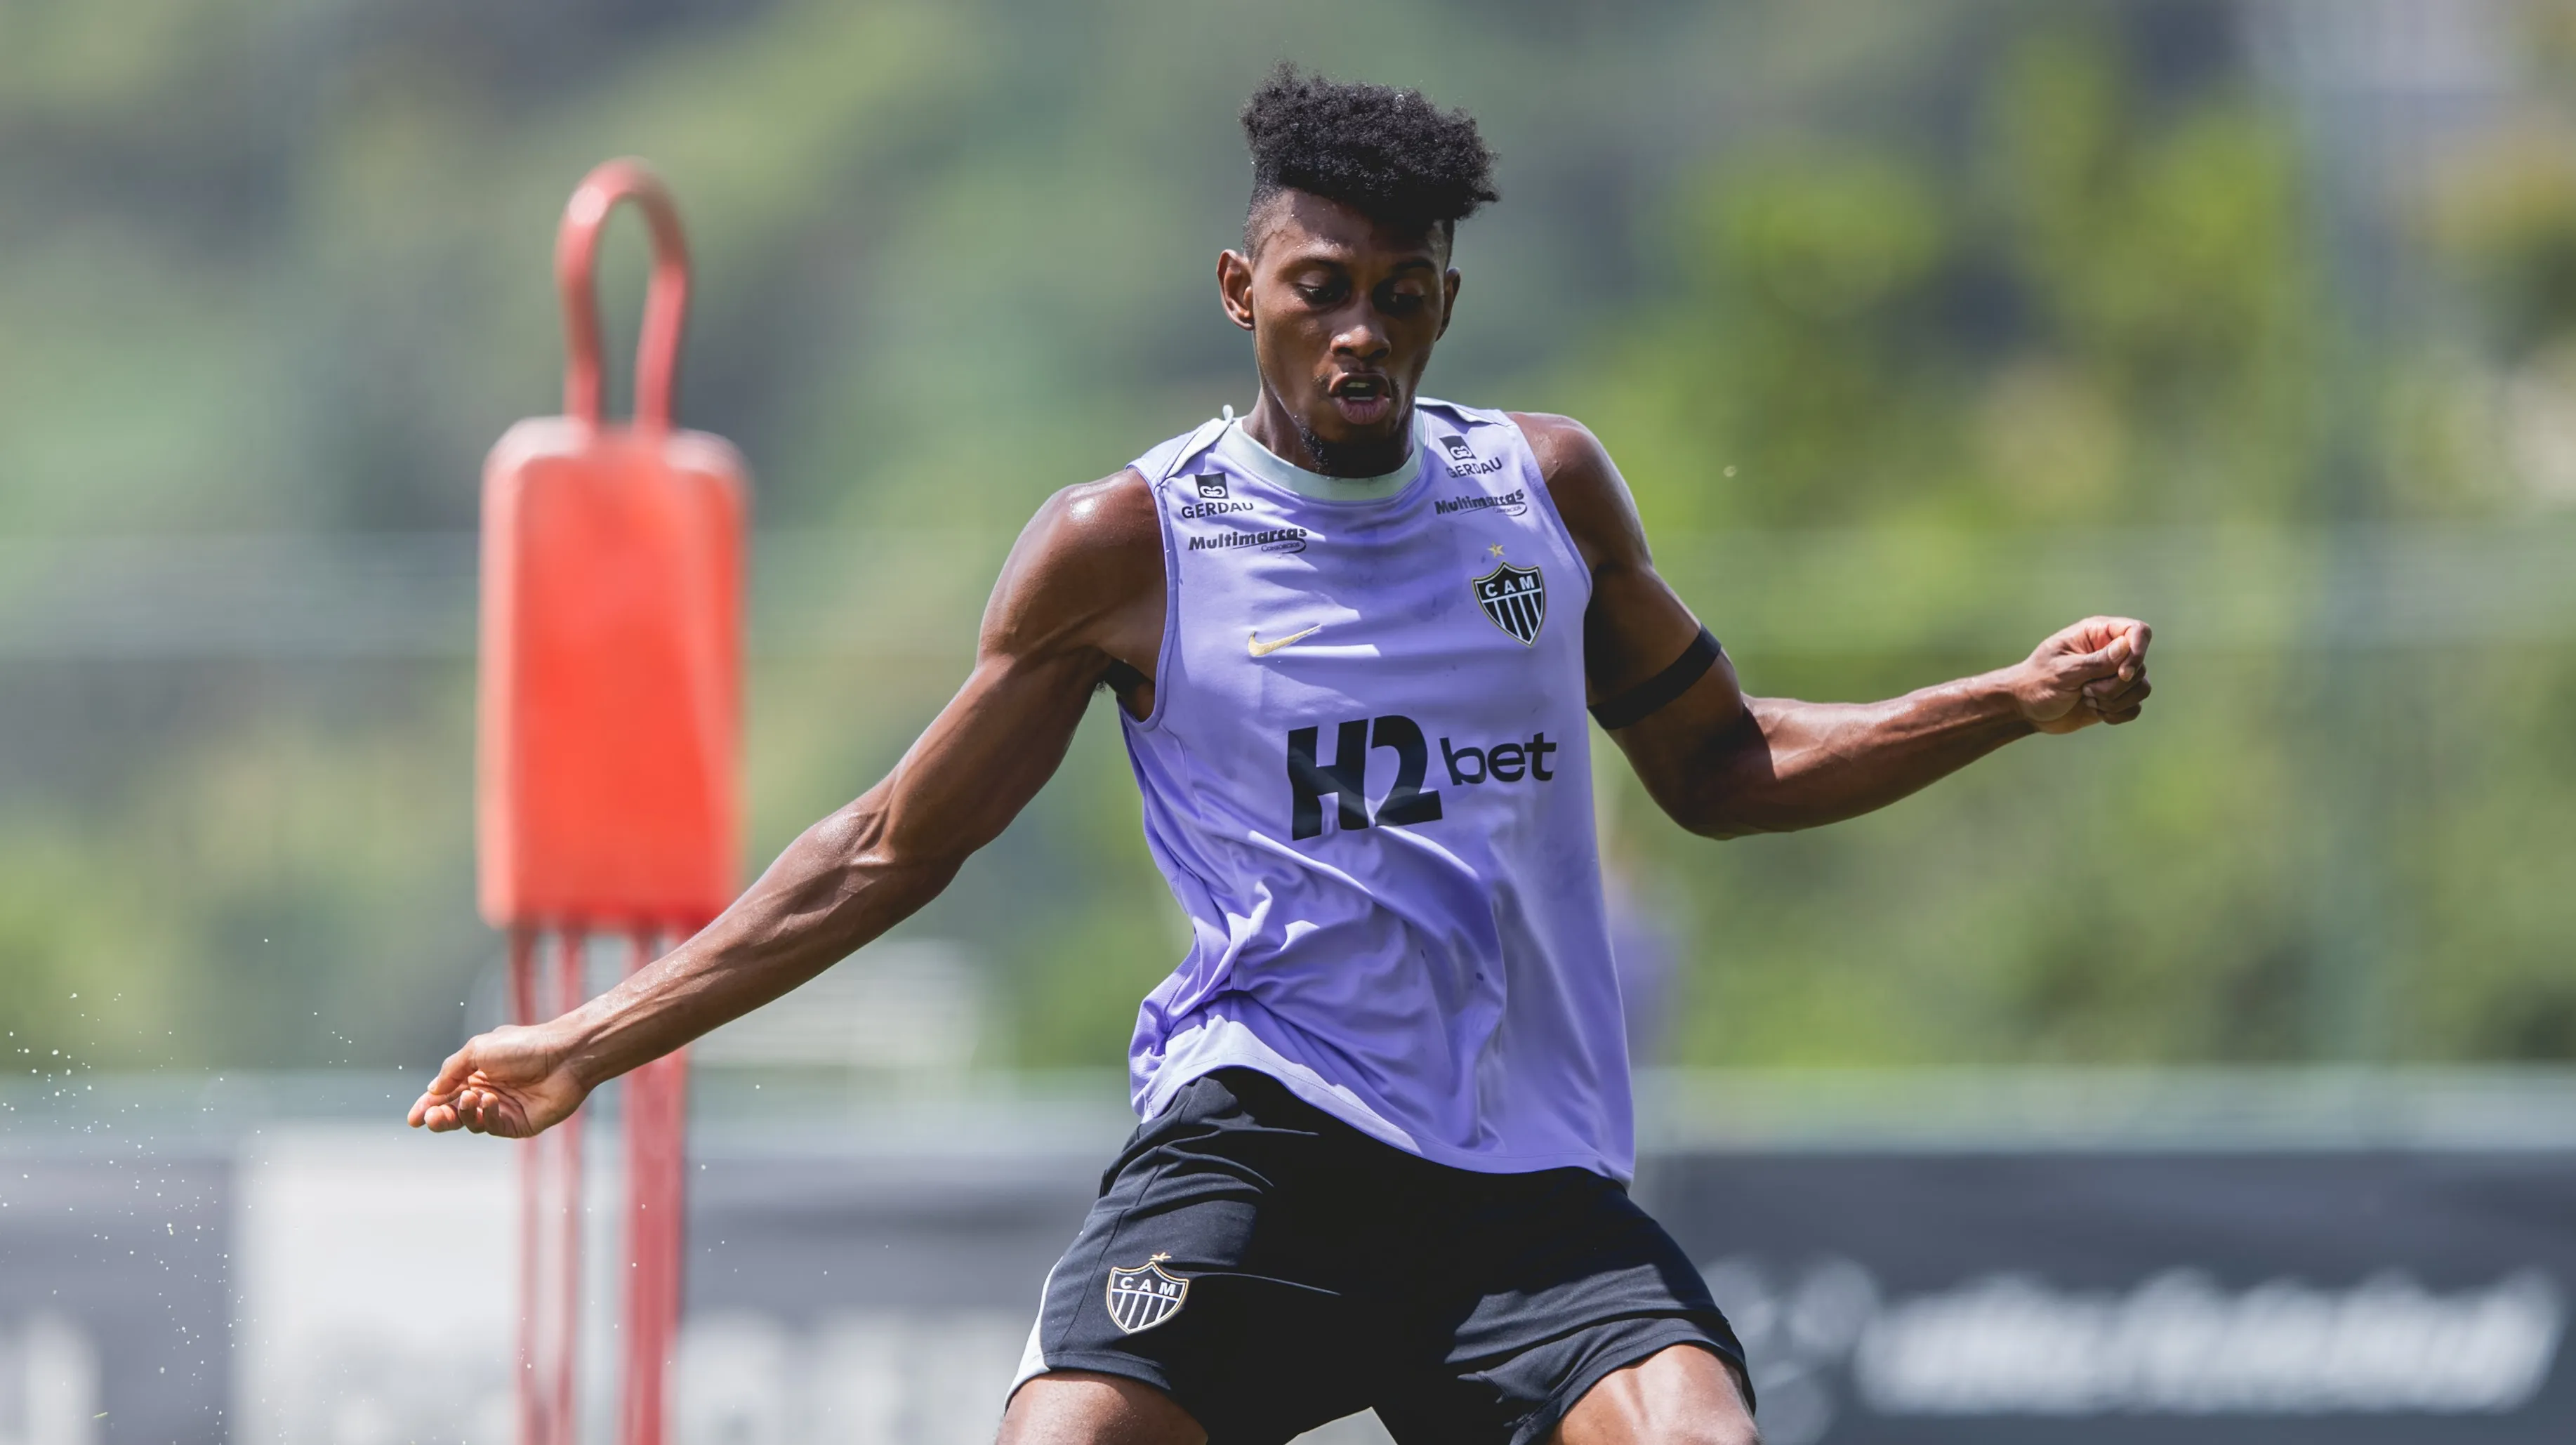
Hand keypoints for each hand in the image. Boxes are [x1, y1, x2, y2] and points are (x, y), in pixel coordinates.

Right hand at [407, 1023, 589, 1136]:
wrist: (565, 1055)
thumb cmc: (524, 1046)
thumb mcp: (478, 1049)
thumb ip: (452, 1070)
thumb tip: (432, 1089)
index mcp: (476, 1073)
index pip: (444, 1094)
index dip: (427, 1106)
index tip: (413, 1119)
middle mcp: (487, 1092)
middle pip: (454, 1113)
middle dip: (439, 1116)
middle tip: (432, 1117)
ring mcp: (503, 1109)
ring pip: (470, 1123)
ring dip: (464, 1113)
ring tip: (471, 1097)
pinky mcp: (519, 1124)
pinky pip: (492, 1127)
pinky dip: (485, 1116)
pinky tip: (489, 1101)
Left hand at [2010, 616, 2152, 733]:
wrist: (2026, 708)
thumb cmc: (2037, 681)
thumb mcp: (2064, 671)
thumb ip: (2096, 661)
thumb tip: (2127, 646)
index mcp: (2096, 634)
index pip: (2138, 631)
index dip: (2138, 651)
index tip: (2123, 674)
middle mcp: (2110, 652)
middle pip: (2140, 666)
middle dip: (2115, 686)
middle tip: (2085, 690)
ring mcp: (2114, 675)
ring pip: (2141, 688)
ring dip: (2115, 701)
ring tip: (2086, 699)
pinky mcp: (2116, 698)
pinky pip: (2135, 707)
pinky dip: (2117, 714)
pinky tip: (2094, 711)